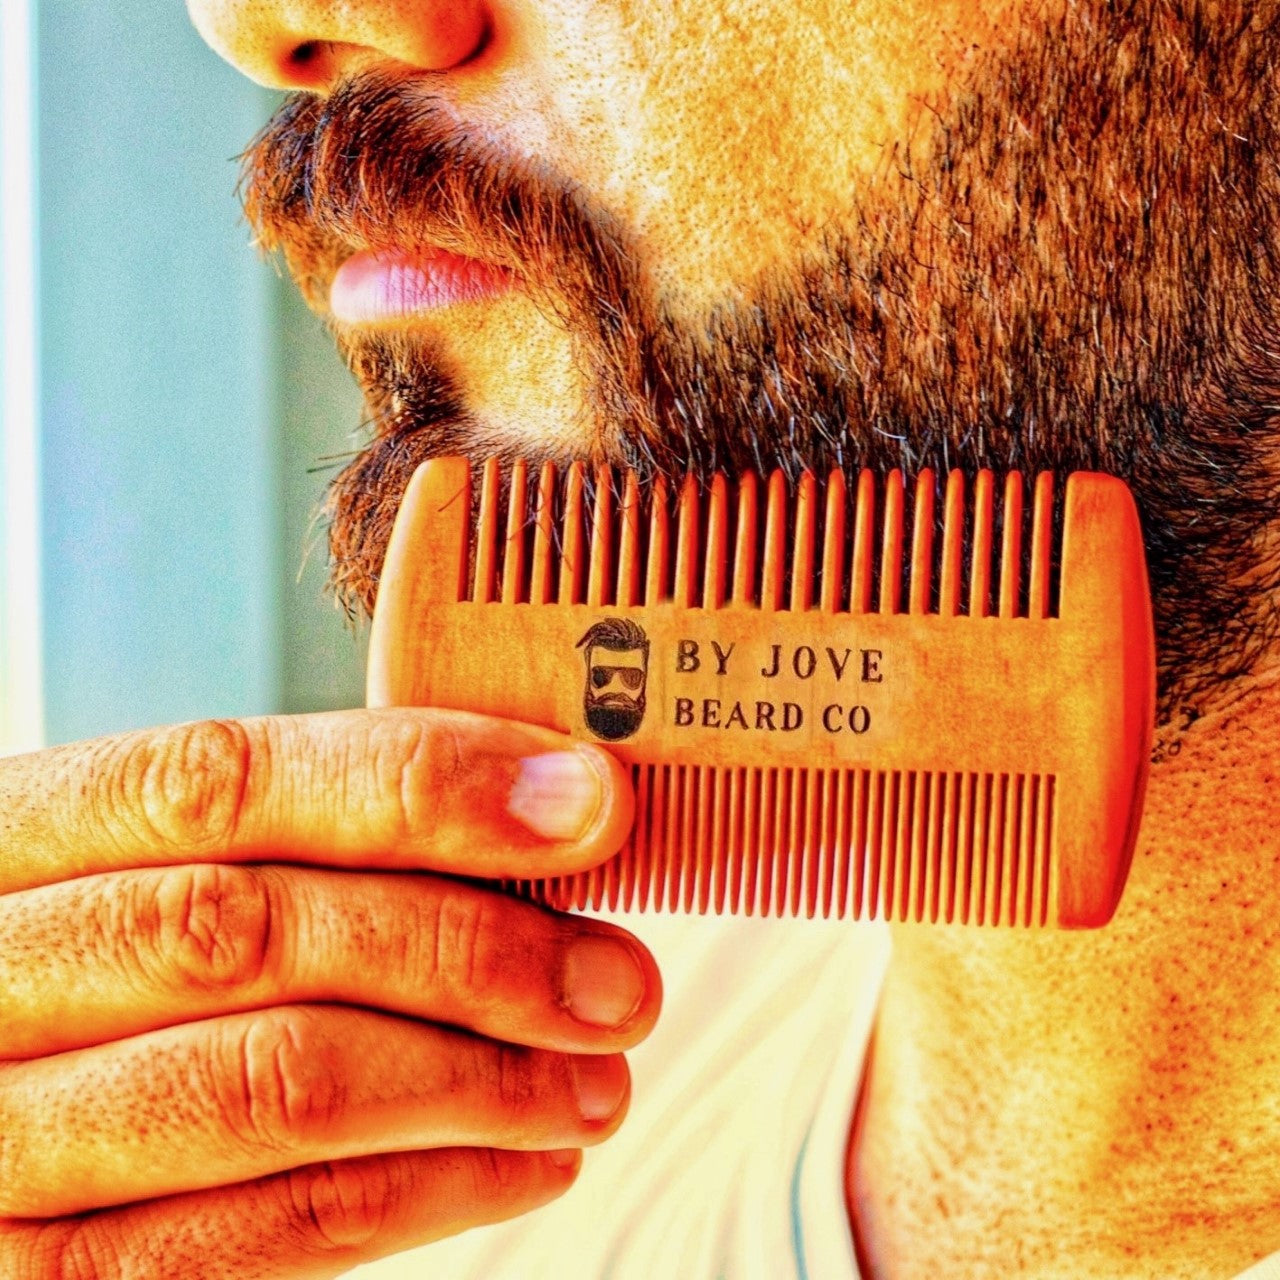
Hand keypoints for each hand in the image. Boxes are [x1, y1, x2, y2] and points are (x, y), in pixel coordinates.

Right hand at [0, 709, 657, 1277]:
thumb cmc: (117, 961)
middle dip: (469, 951)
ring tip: (598, 1079)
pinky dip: (428, 1192)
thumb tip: (550, 816)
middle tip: (616, 980)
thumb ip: (309, 845)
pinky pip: (264, 1233)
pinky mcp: (46, 1275)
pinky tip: (528, 1160)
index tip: (585, 806)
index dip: (420, 783)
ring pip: (274, 1085)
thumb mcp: (163, 870)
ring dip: (476, 1083)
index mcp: (19, 834)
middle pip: (254, 934)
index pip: (221, 779)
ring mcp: (3, 1139)